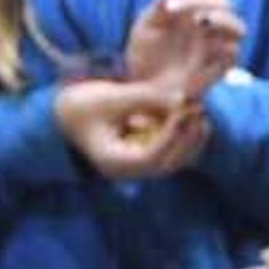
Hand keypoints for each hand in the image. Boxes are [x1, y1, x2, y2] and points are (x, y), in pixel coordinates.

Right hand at [55, 74, 207, 180]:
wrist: (70, 113)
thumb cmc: (84, 104)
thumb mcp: (110, 96)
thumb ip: (145, 97)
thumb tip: (183, 98)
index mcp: (112, 161)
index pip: (150, 157)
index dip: (170, 135)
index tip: (182, 111)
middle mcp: (128, 172)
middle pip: (168, 163)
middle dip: (187, 137)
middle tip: (198, 108)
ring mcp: (140, 168)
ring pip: (177, 160)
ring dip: (192, 137)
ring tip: (198, 108)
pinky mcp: (148, 157)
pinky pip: (175, 152)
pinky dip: (185, 135)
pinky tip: (193, 113)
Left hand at [125, 0, 242, 99]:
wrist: (144, 86)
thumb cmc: (145, 55)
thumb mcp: (147, 25)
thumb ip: (161, 6)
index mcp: (194, 12)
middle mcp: (210, 27)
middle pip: (225, 4)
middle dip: (202, 0)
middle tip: (172, 8)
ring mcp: (217, 46)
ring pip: (238, 27)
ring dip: (223, 18)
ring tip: (200, 19)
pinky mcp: (221, 67)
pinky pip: (233, 52)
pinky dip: (222, 43)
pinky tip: (202, 44)